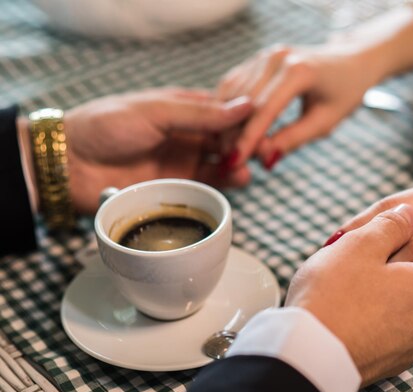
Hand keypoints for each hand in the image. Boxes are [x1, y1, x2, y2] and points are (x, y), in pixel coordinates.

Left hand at [63, 88, 252, 212]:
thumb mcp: (155, 111)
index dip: (245, 116)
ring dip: (239, 162)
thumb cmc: (105, 126)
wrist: (69, 164)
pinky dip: (227, 181)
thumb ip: (199, 113)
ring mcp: (184, 160)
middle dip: (247, 141)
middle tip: (263, 148)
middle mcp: (187, 133)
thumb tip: (244, 106)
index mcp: (183, 107)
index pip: (224, 109)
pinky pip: (211, 184)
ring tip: (249, 165)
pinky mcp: (179, 186)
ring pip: (223, 160)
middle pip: (229, 136)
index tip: (264, 121)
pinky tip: (238, 178)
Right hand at [216, 43, 380, 168]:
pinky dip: (227, 109)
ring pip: (232, 93)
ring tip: (228, 151)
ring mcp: (264, 55)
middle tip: (229, 164)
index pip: (264, 110)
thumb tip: (264, 158)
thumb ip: (293, 139)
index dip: (247, 140)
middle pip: (243, 102)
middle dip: (233, 135)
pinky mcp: (257, 59)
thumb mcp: (325, 121)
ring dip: (226, 123)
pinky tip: (228, 131)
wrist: (352, 61)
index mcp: (299, 71)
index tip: (235, 164)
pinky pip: (234, 85)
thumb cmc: (345, 92)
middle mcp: (277, 57)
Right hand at [286, 203, 412, 385]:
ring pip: (409, 316)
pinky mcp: (385, 367)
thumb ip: (391, 226)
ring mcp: (407, 351)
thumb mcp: (359, 245)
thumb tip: (410, 215)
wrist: (307, 357)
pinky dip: (376, 323)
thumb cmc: (334, 296)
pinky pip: (389, 337)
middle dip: (409, 276)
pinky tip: (348, 312)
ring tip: (354, 287)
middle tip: (374, 262)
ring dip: (390, 300)